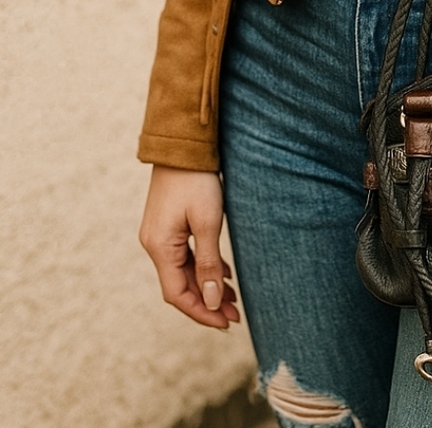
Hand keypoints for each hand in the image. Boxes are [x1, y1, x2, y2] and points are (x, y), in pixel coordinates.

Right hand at [139, 165, 239, 328]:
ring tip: (233, 300)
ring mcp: (161, 235)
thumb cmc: (197, 181)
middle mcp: (155, 245)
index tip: (225, 324)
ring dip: (207, 286)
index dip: (201, 312)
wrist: (183, 147)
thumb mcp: (207, 222)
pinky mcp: (170, 225)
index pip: (177, 294)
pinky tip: (223, 274)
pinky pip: (186, 255)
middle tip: (235, 315)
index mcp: (159, 247)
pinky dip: (204, 267)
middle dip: (208, 302)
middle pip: (181, 285)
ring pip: (185, 271)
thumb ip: (207, 262)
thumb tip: (210, 300)